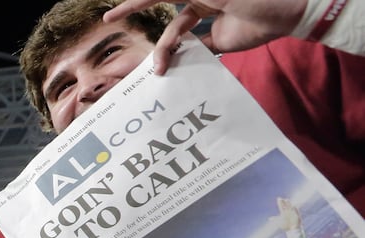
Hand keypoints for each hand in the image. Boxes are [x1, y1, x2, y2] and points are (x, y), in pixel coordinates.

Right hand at [105, 0, 305, 73]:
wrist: (289, 10)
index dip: (133, 5)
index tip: (109, 17)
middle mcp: (202, 4)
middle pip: (170, 25)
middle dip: (157, 43)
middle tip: (147, 62)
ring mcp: (210, 25)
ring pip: (178, 41)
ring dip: (168, 54)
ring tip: (161, 69)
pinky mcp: (220, 42)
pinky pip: (194, 53)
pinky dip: (184, 62)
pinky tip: (174, 70)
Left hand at [275, 196, 300, 230]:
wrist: (292, 228)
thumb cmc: (286, 225)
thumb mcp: (279, 222)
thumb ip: (275, 219)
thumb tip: (269, 218)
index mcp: (283, 213)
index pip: (281, 206)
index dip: (280, 203)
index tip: (279, 198)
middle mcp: (288, 212)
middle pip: (285, 206)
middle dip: (283, 202)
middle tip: (280, 198)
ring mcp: (292, 213)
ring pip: (290, 207)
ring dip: (288, 203)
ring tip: (286, 200)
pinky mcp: (297, 215)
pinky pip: (296, 211)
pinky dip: (294, 209)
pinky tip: (293, 206)